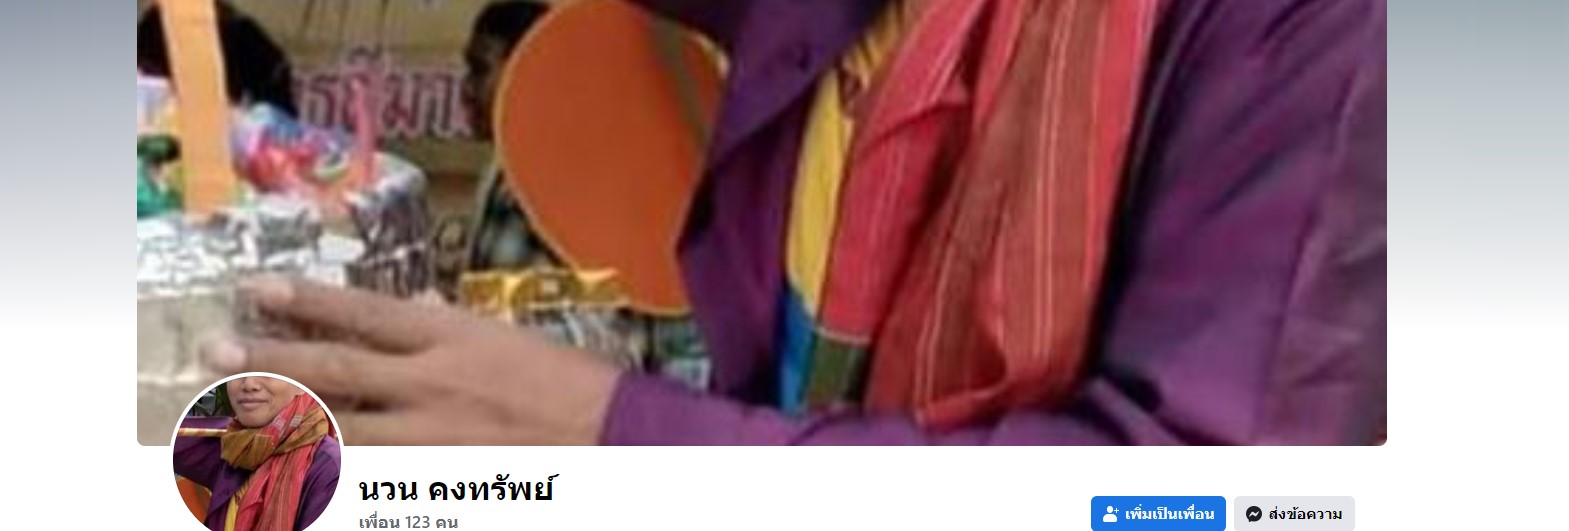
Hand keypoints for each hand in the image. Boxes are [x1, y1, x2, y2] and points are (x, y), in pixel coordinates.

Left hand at [200, 275, 620, 444]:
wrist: (618, 440)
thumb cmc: (571, 385)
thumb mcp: (510, 339)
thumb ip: (453, 325)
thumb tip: (414, 305)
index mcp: (452, 336)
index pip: (361, 311)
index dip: (304, 299)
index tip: (256, 288)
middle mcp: (431, 382)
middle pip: (332, 370)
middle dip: (267, 361)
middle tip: (213, 353)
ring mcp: (430, 437)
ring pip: (336, 428)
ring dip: (278, 421)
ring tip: (226, 415)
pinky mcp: (438, 478)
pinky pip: (369, 477)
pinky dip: (329, 475)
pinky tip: (291, 476)